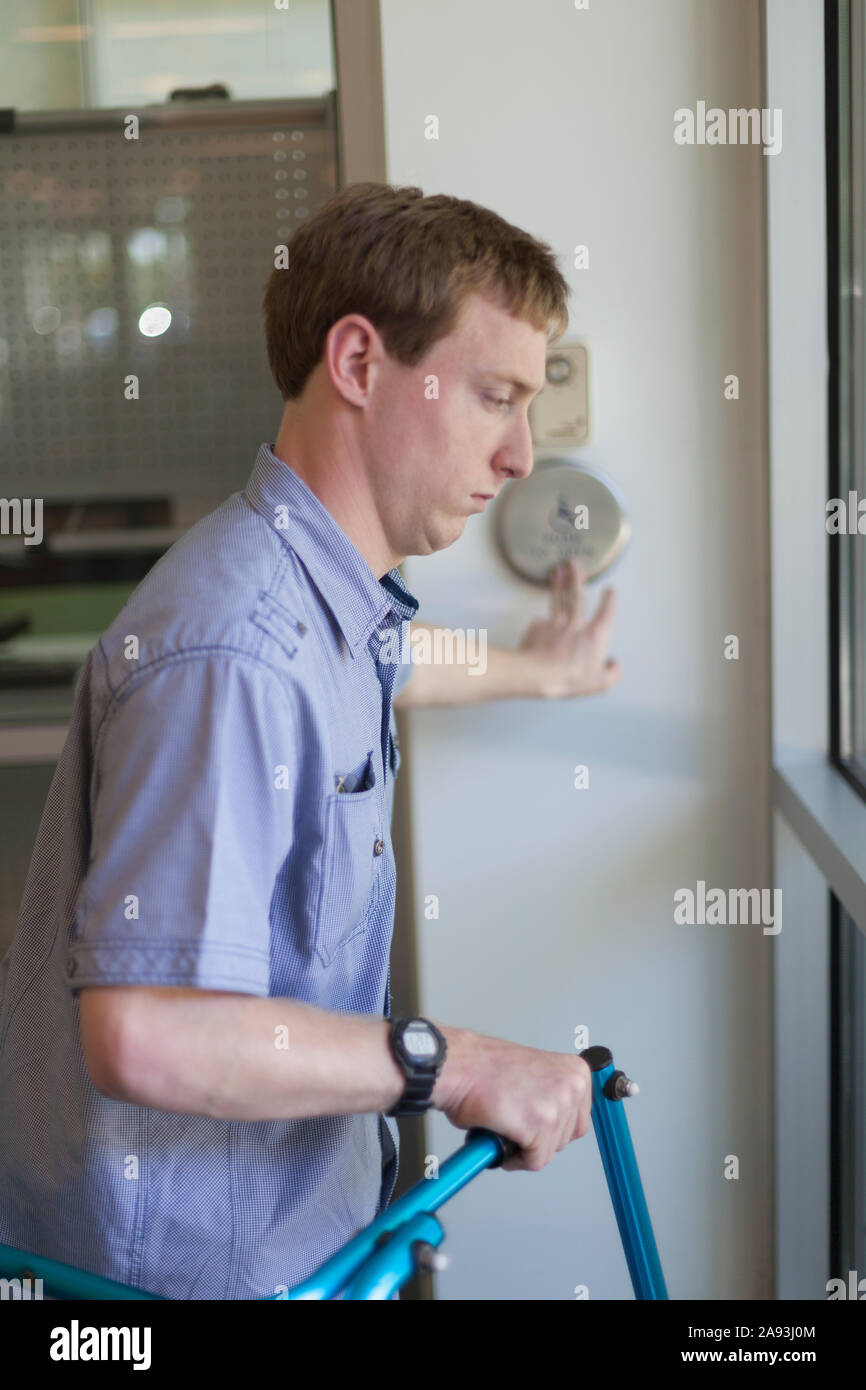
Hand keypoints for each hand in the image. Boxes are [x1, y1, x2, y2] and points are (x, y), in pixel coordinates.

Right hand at [431, 1024, 592, 1172]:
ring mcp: (558, 1107)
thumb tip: (553, 1119)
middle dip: (540, 1138)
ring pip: (549, 1150)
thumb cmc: (485, 1068)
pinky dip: (515, 1159)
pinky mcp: (540, 1126)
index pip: (580, 1118)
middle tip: (517, 1127)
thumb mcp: (535, 1073)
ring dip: (525, 1147)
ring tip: (506, 1128)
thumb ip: (551, 1093)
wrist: (461, 1066)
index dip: (553, 1127)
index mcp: (575, 1072)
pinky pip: (534, 1160)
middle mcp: (573, 1087)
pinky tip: (501, 1140)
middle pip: (567, 1137)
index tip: (538, 1126)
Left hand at [517, 557, 621, 698]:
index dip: (609, 601)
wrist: (537, 674)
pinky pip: (541, 622)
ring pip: (558, 601)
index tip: (610, 590)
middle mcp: (576, 625)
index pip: (605, 613)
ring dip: (558, 584)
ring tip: (557, 569)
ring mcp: (555, 625)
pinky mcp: (537, 629)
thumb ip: (612, 673)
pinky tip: (540, 619)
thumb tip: (614, 664)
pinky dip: (542, 621)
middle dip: (577, 578)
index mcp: (594, 635)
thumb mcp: (600, 683)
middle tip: (574, 562)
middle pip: (577, 596)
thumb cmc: (570, 678)